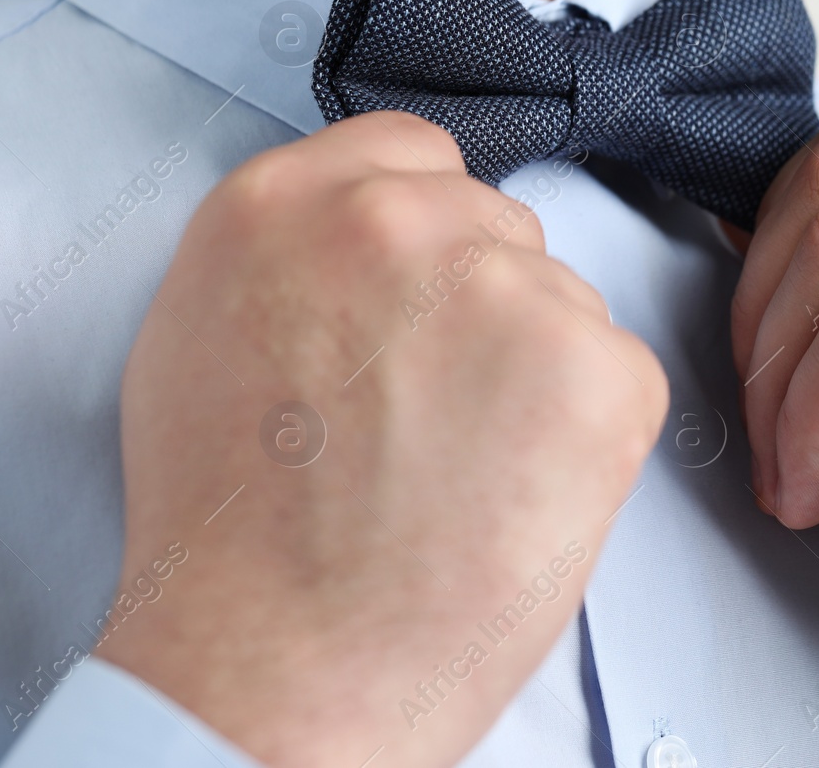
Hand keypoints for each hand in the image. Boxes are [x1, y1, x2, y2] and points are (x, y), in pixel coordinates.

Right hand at [101, 112, 667, 767]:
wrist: (277, 666)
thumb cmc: (234, 539)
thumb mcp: (199, 340)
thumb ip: (289, 256)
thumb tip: (354, 243)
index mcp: (282, 203)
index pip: (410, 152)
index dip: (425, 233)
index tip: (422, 295)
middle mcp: (390, 219)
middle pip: (492, 223)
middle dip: (479, 303)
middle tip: (433, 410)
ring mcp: (497, 285)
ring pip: (558, 298)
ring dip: (534, 368)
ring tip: (463, 468)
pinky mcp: (589, 365)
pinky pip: (619, 369)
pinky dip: (590, 431)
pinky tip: (514, 491)